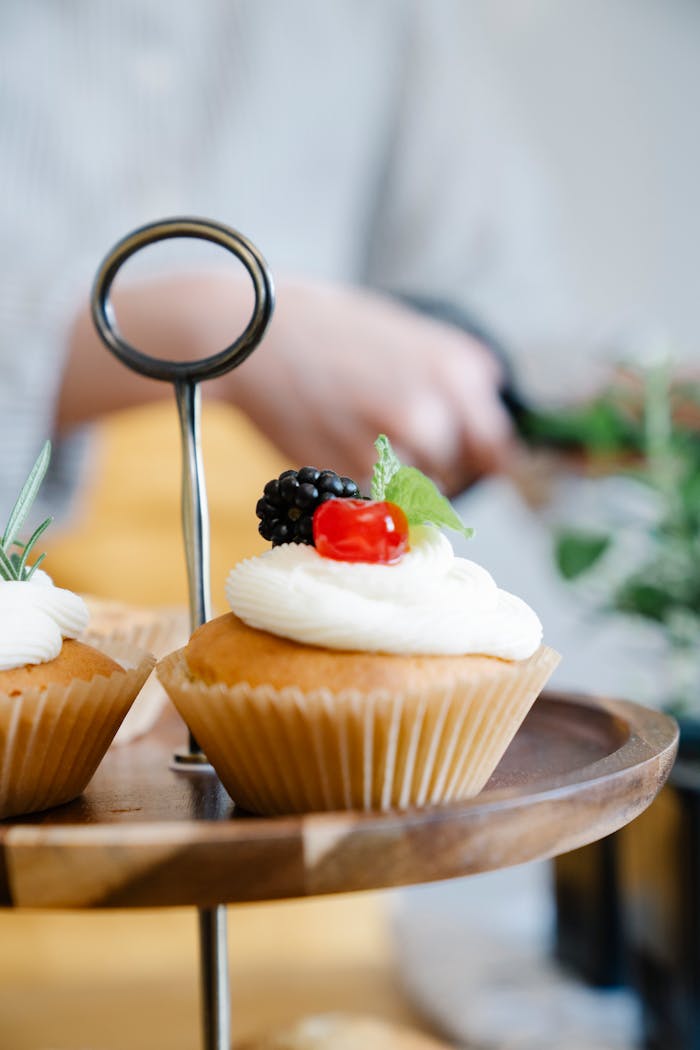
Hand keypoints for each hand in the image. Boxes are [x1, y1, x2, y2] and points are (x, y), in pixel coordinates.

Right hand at [60, 274, 513, 494]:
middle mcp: (436, 409)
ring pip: (417, 491)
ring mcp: (393, 445)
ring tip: (356, 432)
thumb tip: (491, 441)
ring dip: (396, 479)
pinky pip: (376, 496)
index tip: (467, 469)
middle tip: (389, 438)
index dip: (483, 464)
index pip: (499, 449)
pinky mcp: (352, 471)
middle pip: (456, 474)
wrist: (252, 335)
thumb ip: (454, 382)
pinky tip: (334, 439)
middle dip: (431, 467)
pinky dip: (361, 482)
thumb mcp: (410, 335)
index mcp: (460, 369)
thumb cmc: (328, 328)